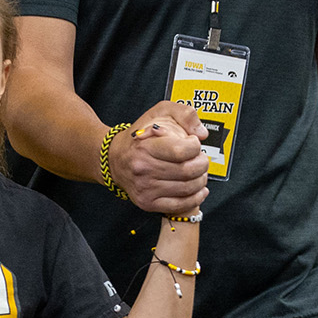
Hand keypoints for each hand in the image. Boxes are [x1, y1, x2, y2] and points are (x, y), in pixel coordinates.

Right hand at [108, 101, 209, 215]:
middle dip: (202, 163)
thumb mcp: (160, 112)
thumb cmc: (141, 135)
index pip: (181, 151)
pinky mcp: (148, 202)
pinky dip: (196, 198)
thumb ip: (185, 114)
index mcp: (145, 146)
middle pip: (188, 171)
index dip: (195, 146)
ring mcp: (145, 188)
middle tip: (200, 158)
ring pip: (188, 188)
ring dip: (201, 179)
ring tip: (198, 171)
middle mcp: (143, 168)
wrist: (115, 159)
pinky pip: (180, 205)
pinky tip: (199, 189)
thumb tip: (202, 133)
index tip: (193, 143)